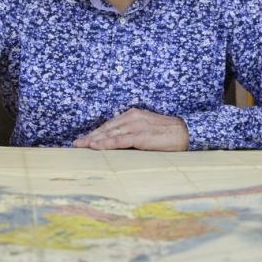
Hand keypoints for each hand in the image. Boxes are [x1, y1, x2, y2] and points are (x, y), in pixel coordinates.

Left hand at [73, 108, 188, 150]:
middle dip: (91, 136)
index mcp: (133, 115)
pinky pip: (120, 140)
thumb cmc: (166, 134)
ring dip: (94, 140)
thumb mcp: (147, 130)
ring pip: (110, 133)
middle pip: (106, 128)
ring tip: (82, 146)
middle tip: (76, 144)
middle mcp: (132, 117)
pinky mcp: (141, 135)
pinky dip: (106, 143)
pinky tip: (96, 146)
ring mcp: (136, 125)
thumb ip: (133, 134)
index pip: (110, 124)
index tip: (84, 139)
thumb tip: (118, 145)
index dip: (96, 132)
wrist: (185, 133)